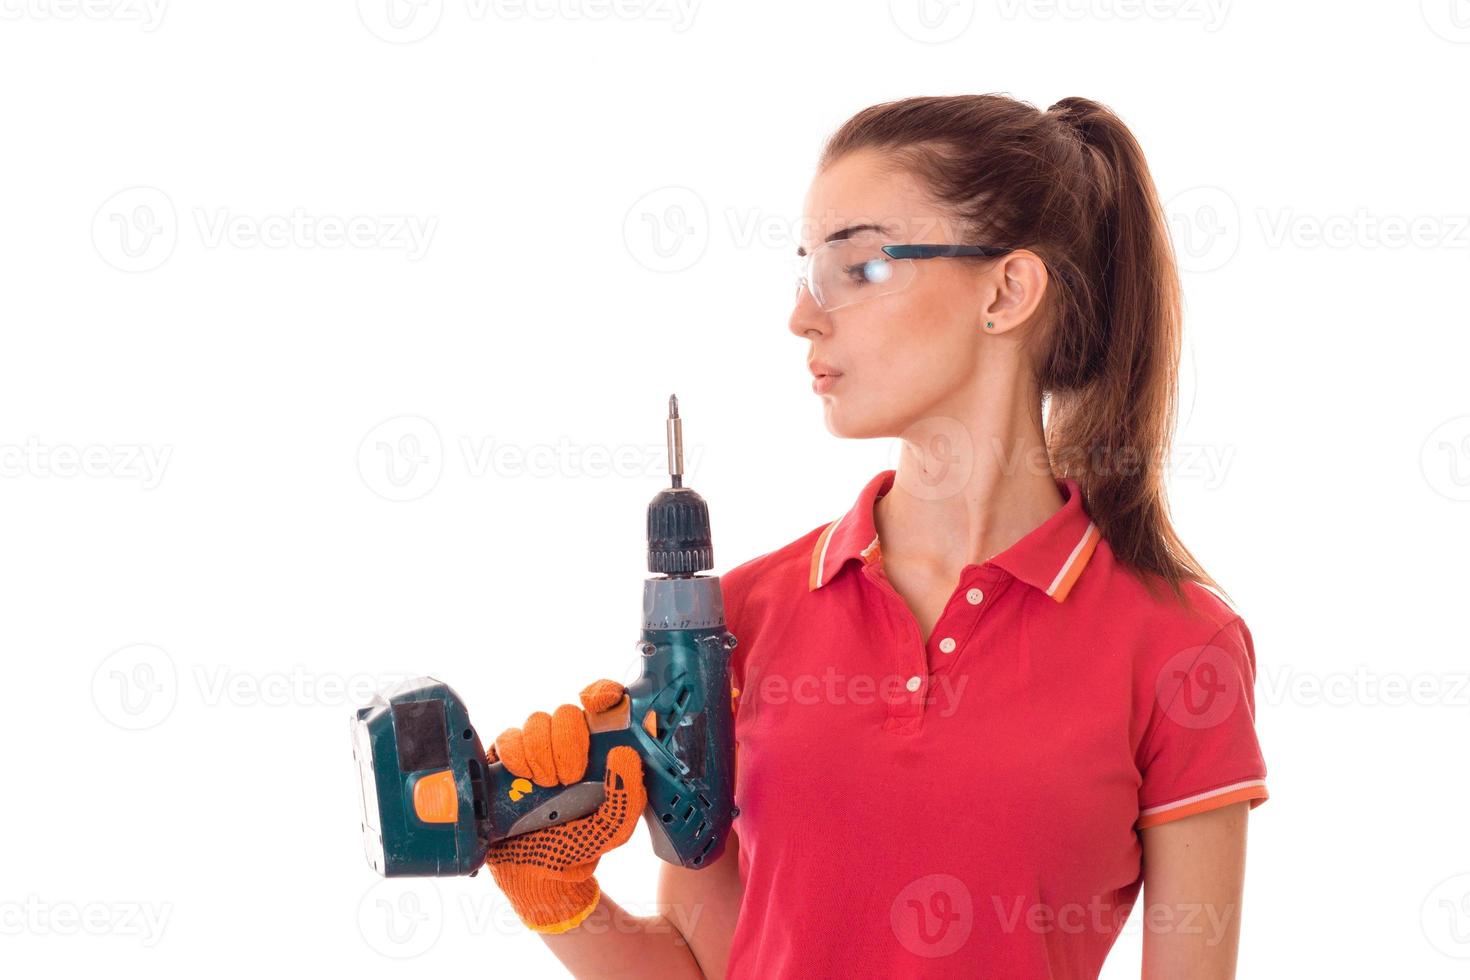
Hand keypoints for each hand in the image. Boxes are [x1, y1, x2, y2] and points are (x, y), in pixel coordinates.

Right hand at [483, 679, 647, 933]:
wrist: (535, 873)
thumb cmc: (579, 844)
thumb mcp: (613, 829)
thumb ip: (627, 797)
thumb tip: (624, 754)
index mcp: (600, 750)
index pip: (604, 703)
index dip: (602, 693)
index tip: (600, 703)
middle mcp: (569, 743)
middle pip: (567, 712)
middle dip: (569, 743)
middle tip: (569, 777)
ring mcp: (537, 749)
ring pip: (538, 721)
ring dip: (542, 754)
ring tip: (546, 786)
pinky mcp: (506, 759)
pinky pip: (508, 737)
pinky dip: (517, 757)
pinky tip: (524, 780)